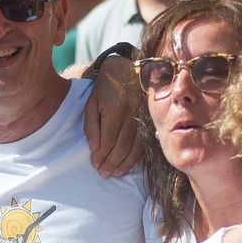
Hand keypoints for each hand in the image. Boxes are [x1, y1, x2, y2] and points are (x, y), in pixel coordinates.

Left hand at [85, 56, 139, 176]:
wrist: (127, 68)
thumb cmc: (105, 87)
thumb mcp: (92, 102)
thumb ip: (91, 125)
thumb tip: (94, 148)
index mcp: (115, 109)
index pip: (108, 139)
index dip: (101, 155)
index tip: (95, 165)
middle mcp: (132, 114)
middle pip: (122, 146)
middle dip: (112, 163)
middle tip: (104, 174)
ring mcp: (143, 117)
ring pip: (136, 147)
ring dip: (125, 163)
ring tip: (115, 173)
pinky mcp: (150, 120)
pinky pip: (146, 142)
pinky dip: (138, 156)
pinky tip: (131, 164)